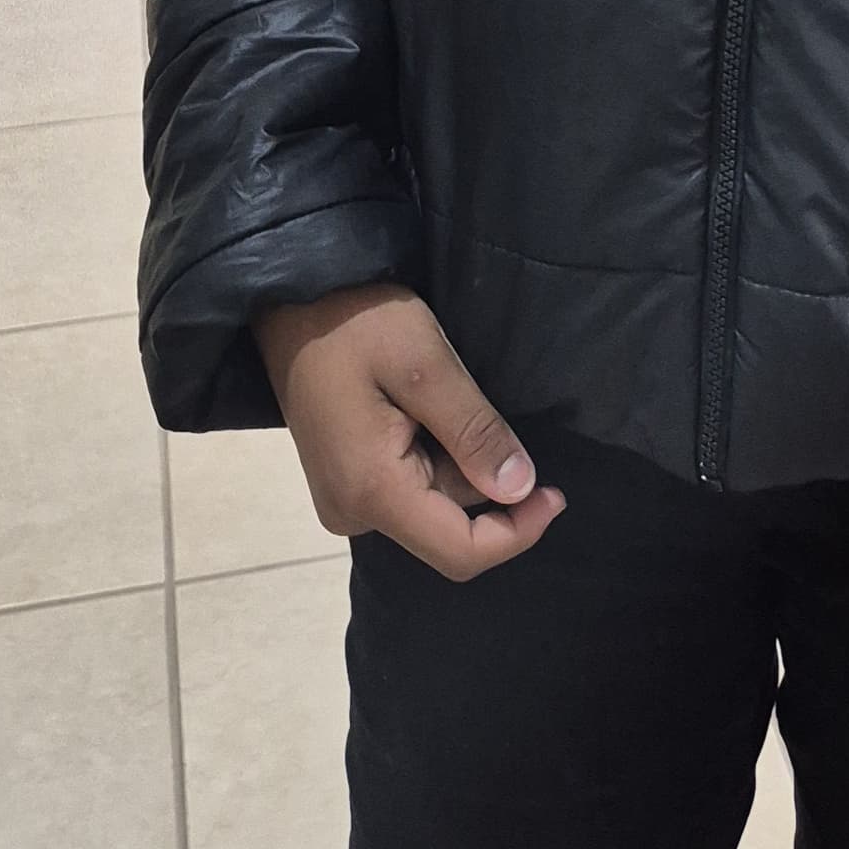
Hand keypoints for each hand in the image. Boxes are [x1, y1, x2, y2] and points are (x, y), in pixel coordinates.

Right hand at [255, 282, 565, 578]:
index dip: (517, 533)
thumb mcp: (425, 364)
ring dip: (458, 463)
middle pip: (446, 529)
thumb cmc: (357, 321)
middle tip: (487, 411)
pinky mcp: (343, 479)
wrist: (292, 296)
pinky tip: (427, 408)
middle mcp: (352, 512)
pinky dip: (435, 457)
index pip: (459, 552)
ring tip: (444, 395)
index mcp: (372, 492)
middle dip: (485, 484)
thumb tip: (521, 490)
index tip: (556, 495)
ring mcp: (343, 498)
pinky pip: (406, 488)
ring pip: (430, 506)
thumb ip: (474, 432)